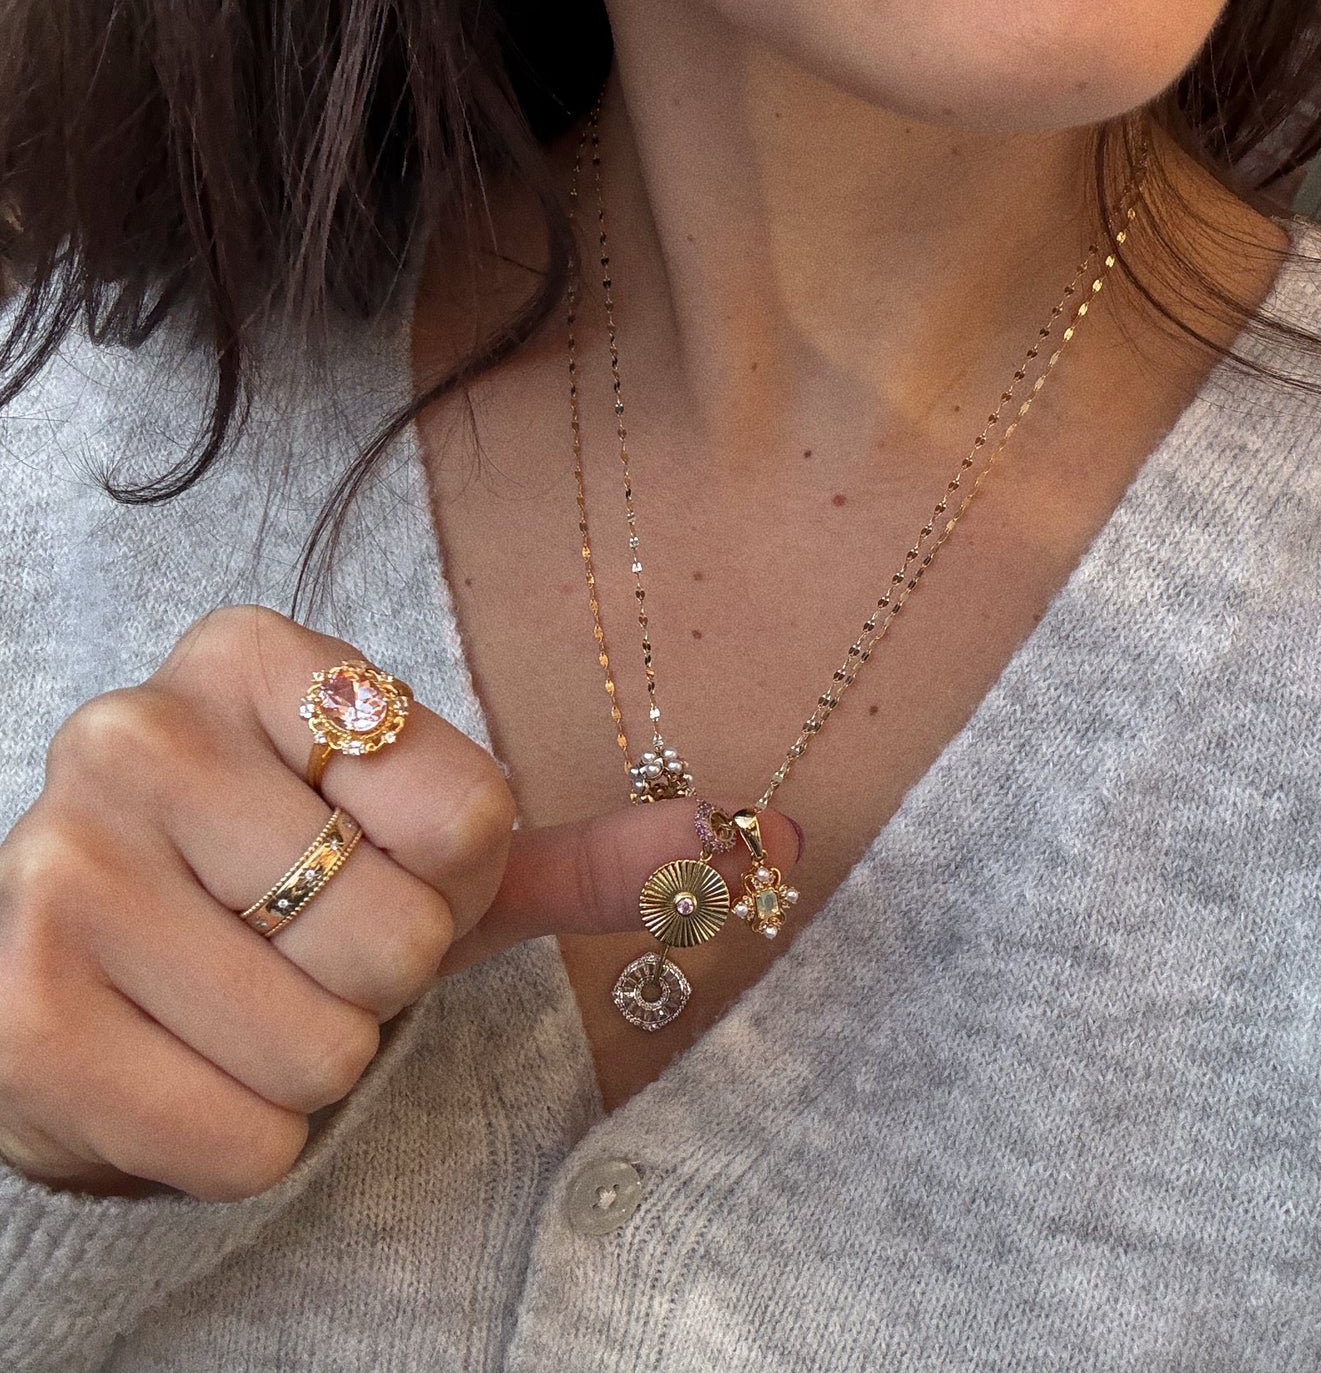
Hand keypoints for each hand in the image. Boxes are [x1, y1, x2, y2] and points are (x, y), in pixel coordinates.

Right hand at [0, 606, 798, 1200]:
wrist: (95, 980)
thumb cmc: (279, 900)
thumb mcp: (422, 853)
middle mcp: (139, 731)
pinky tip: (183, 1065)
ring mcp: (62, 867)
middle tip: (301, 950)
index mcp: (256, 659)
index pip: (473, 811)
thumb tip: (770, 838)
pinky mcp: (19, 1014)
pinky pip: (245, 1137)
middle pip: (404, 931)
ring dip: (317, 1061)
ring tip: (240, 1003)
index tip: (379, 861)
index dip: (455, 877)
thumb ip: (576, 849)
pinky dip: (250, 1137)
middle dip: (383, 979)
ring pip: (329, 1044)